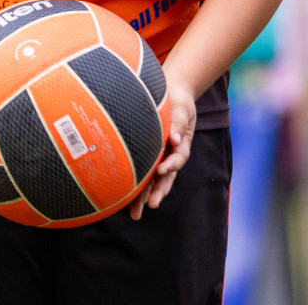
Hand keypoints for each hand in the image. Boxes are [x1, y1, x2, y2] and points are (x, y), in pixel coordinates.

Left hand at [130, 70, 196, 219]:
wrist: (172, 94)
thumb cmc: (177, 101)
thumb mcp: (181, 108)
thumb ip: (178, 123)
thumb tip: (176, 139)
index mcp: (181, 144)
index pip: (178, 157)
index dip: (171, 164)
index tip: (163, 169)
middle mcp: (170, 154)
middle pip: (165, 177)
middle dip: (158, 191)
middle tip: (151, 204)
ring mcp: (160, 158)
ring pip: (153, 180)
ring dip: (145, 196)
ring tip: (136, 213)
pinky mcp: (148, 157)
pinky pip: (142, 174)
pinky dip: (136, 187)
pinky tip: (126, 201)